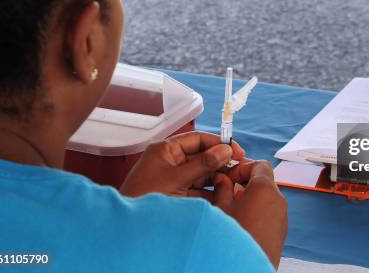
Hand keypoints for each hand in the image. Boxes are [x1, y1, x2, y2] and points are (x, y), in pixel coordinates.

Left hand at [119, 131, 244, 196]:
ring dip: (217, 179)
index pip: (197, 139)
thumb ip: (203, 164)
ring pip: (202, 175)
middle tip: (239, 169)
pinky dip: (211, 193)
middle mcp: (170, 162)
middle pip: (202, 157)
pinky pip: (198, 191)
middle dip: (220, 163)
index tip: (236, 151)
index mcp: (165, 150)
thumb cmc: (144, 197)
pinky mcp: (177, 196)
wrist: (129, 228)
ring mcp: (174, 180)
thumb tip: (225, 150)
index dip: (218, 143)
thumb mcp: (176, 179)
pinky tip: (224, 196)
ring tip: (233, 184)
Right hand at [212, 160, 286, 268]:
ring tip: (231, 209)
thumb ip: (222, 188)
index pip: (260, 165)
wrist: (243, 269)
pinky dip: (257, 211)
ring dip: (250, 198)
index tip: (229, 176)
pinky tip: (240, 223)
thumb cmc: (232, 239)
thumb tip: (222, 179)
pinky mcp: (280, 231)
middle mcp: (278, 201)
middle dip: (244, 183)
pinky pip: (270, 213)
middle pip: (264, 181)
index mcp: (265, 189)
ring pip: (267, 197)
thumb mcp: (220, 209)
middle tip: (226, 191)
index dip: (243, 167)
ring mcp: (282, 217)